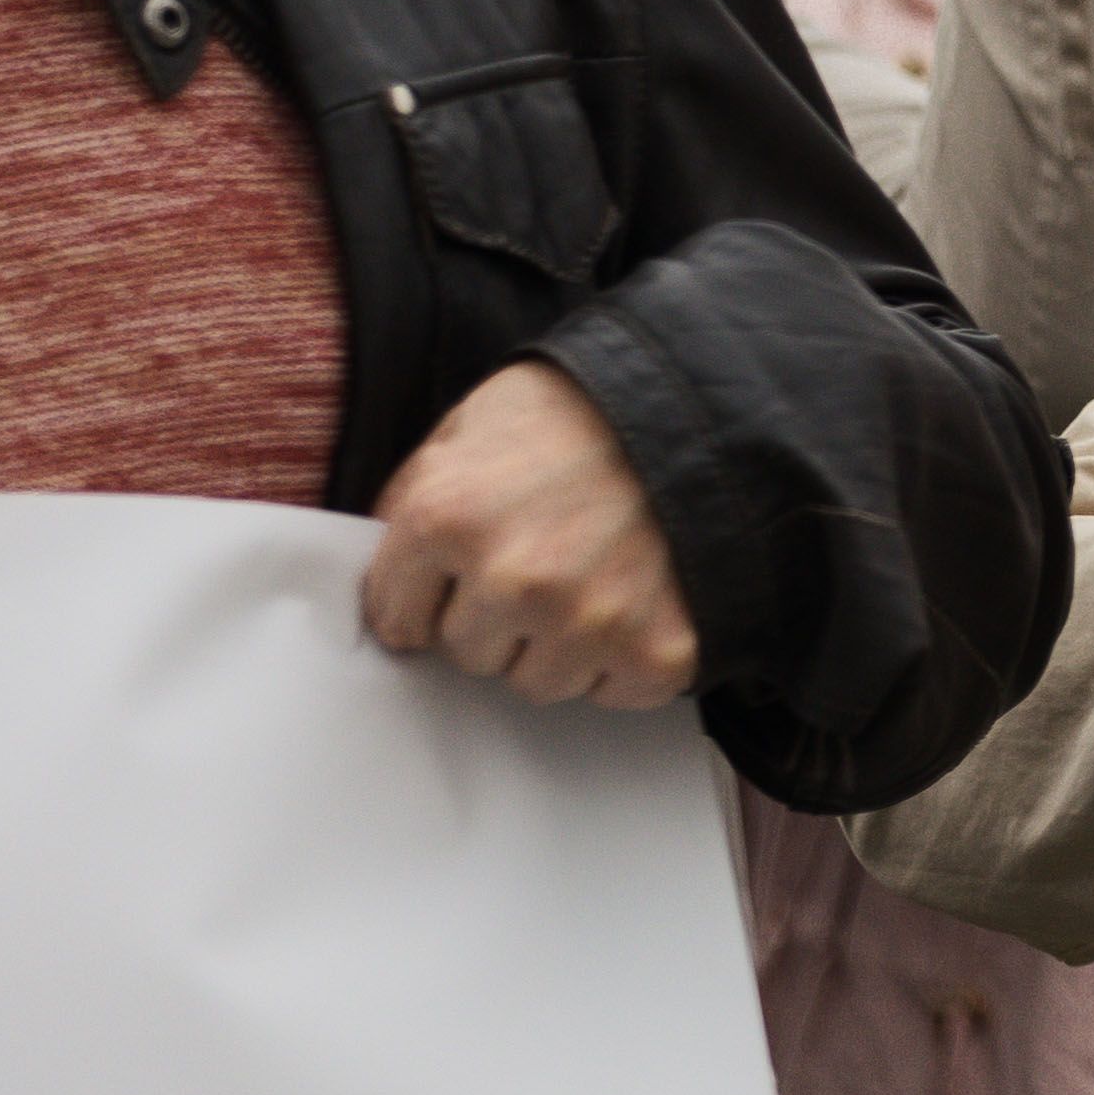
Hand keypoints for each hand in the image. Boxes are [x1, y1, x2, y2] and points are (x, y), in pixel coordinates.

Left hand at [360, 360, 699, 709]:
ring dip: (557, 642)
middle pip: (468, 655)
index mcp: (446, 519)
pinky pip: (612, 692)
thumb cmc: (581, 409)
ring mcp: (587, 620)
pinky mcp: (656, 650)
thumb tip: (388, 571)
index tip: (456, 579)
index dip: (426, 596)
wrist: (705, 402)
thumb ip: (417, 498)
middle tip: (542, 557)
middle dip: (494, 616)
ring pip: (537, 681)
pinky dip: (623, 656)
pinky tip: (637, 596)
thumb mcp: (471, 425)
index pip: (395, 622)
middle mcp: (511, 580)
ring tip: (593, 573)